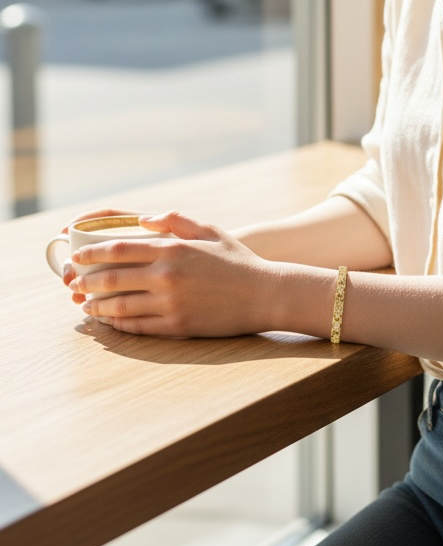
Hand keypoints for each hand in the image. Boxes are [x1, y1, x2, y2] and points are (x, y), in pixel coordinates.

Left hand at [68, 211, 279, 337]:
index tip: (77, 258)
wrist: (266, 295)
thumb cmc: (239, 261)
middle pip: (112, 279)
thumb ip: (177, 221)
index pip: (119, 249)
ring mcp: (171, 303)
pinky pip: (138, 326)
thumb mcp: (211, 231)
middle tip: (74, 283)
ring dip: (97, 305)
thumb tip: (144, 220)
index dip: (92, 254)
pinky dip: (118, 323)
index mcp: (173, 249)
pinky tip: (110, 320)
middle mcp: (167, 275)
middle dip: (86, 281)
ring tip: (86, 304)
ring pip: (120, 306)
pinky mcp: (177, 326)